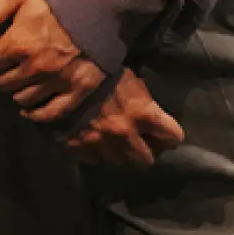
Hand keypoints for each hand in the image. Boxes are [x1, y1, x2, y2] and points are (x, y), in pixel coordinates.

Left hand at [0, 0, 106, 123]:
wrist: (104, 0)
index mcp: (18, 42)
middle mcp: (36, 67)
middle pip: (2, 83)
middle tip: (6, 66)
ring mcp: (59, 81)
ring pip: (22, 99)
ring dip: (16, 91)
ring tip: (19, 80)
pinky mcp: (80, 89)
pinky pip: (52, 113)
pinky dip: (37, 114)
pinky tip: (29, 109)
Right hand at [61, 70, 186, 168]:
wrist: (60, 72)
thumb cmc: (100, 70)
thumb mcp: (129, 79)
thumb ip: (143, 100)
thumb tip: (149, 110)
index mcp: (143, 114)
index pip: (173, 137)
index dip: (168, 135)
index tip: (162, 132)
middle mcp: (126, 134)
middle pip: (147, 161)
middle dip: (145, 152)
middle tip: (140, 142)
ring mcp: (101, 144)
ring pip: (120, 164)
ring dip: (120, 155)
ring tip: (116, 144)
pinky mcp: (79, 148)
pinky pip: (93, 160)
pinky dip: (95, 153)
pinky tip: (93, 141)